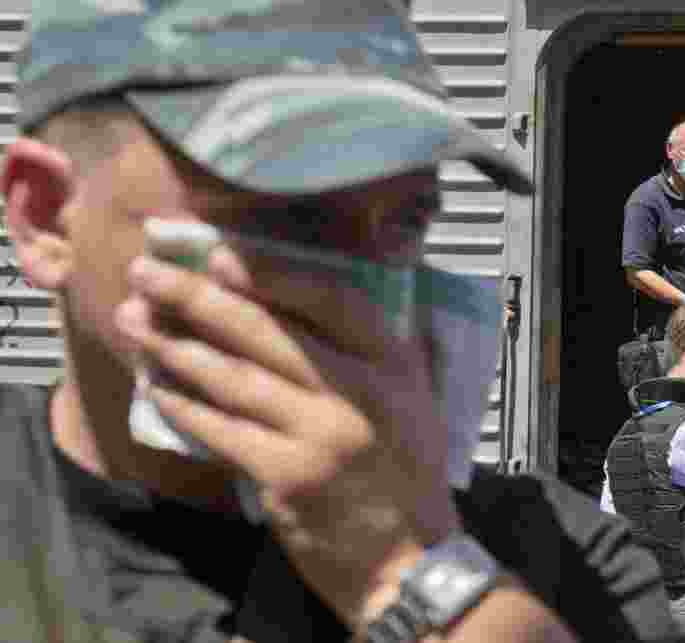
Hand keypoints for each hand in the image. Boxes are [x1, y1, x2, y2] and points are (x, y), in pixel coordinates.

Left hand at [114, 244, 459, 625]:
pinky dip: (184, 405)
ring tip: (135, 320)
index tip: (219, 254)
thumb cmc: (407, 470)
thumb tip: (307, 295)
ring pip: (235, 378)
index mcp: (394, 363)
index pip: (333, 300)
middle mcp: (359, 392)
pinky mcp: (287, 476)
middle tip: (148, 273)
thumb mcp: (412, 397)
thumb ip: (371, 350)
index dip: (273, 273)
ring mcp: (320, 435)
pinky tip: (155, 385)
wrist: (407, 553)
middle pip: (269, 333)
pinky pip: (221, 431)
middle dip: (200, 298)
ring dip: (177, 347)